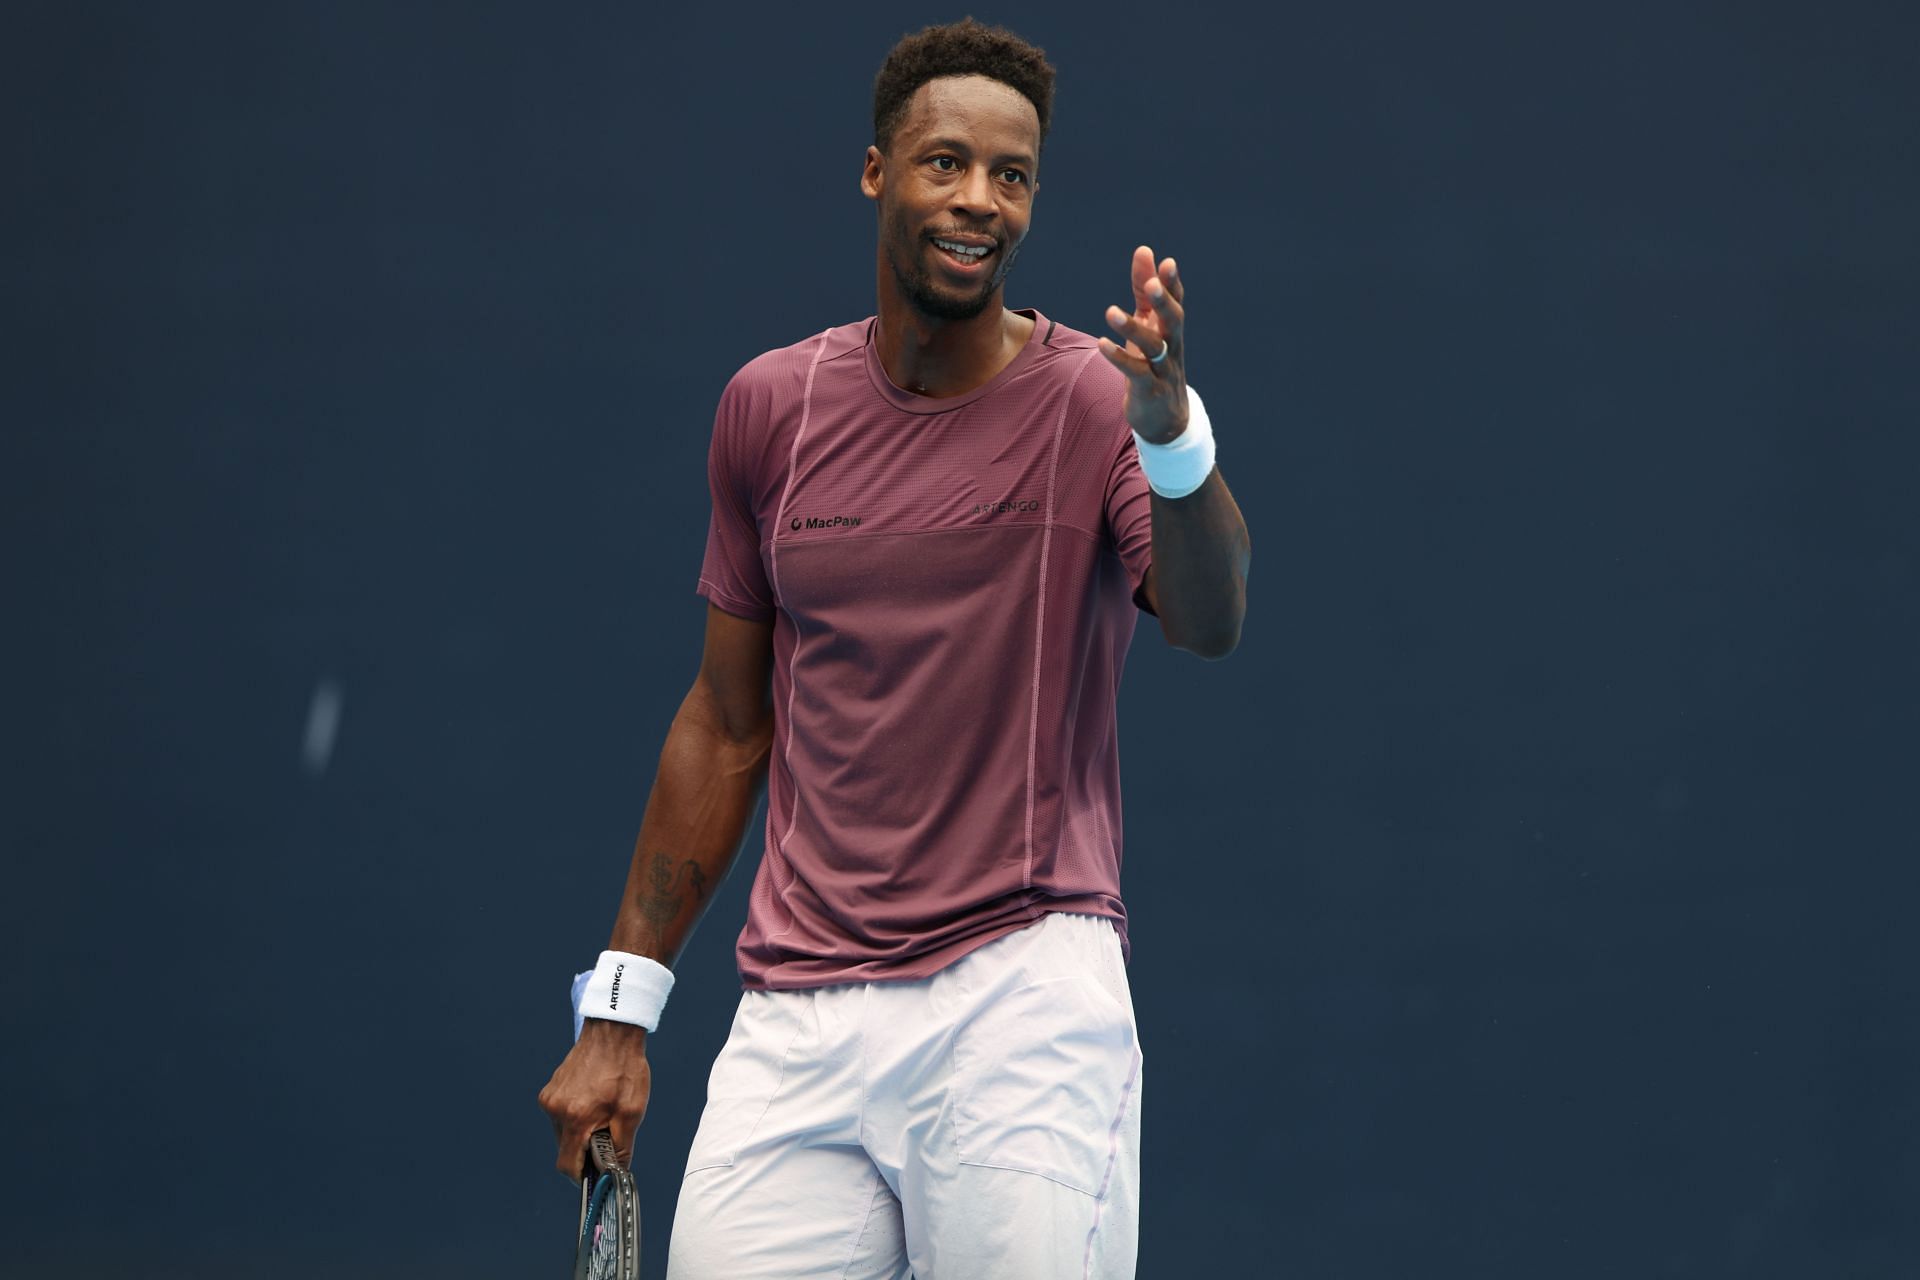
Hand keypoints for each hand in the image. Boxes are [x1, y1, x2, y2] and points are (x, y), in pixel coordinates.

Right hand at [537, 1018, 651, 1179]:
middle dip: (585, 1151)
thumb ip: (621, 1146)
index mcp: (575, 1119)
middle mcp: (556, 1110)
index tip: (594, 1176)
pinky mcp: (550, 1089)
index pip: (567, 1165)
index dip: (581, 1176)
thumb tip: (616, 1170)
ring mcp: (550, 1098)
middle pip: (565, 1149)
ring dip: (581, 1132)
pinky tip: (594, 1100)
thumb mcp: (631, 1112)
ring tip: (602, 1112)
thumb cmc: (624, 1069)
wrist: (612, 1033)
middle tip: (607, 1138)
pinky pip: (561, 1113)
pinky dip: (576, 1116)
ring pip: (563, 1132)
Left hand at [1096, 244, 1187, 443]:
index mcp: (1171, 329)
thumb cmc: (1153, 363)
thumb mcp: (1149, 325)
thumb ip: (1144, 290)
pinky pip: (1137, 373)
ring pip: (1154, 347)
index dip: (1172, 283)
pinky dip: (1120, 358)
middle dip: (1164, 302)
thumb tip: (1144, 251)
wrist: (1165, 419)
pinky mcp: (1150, 390)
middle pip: (1174, 321)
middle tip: (1152, 283)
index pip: (1176, 302)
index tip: (1167, 262)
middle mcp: (1172, 347)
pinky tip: (1102, 344)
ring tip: (1110, 312)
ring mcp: (1163, 369)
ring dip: (1133, 328)